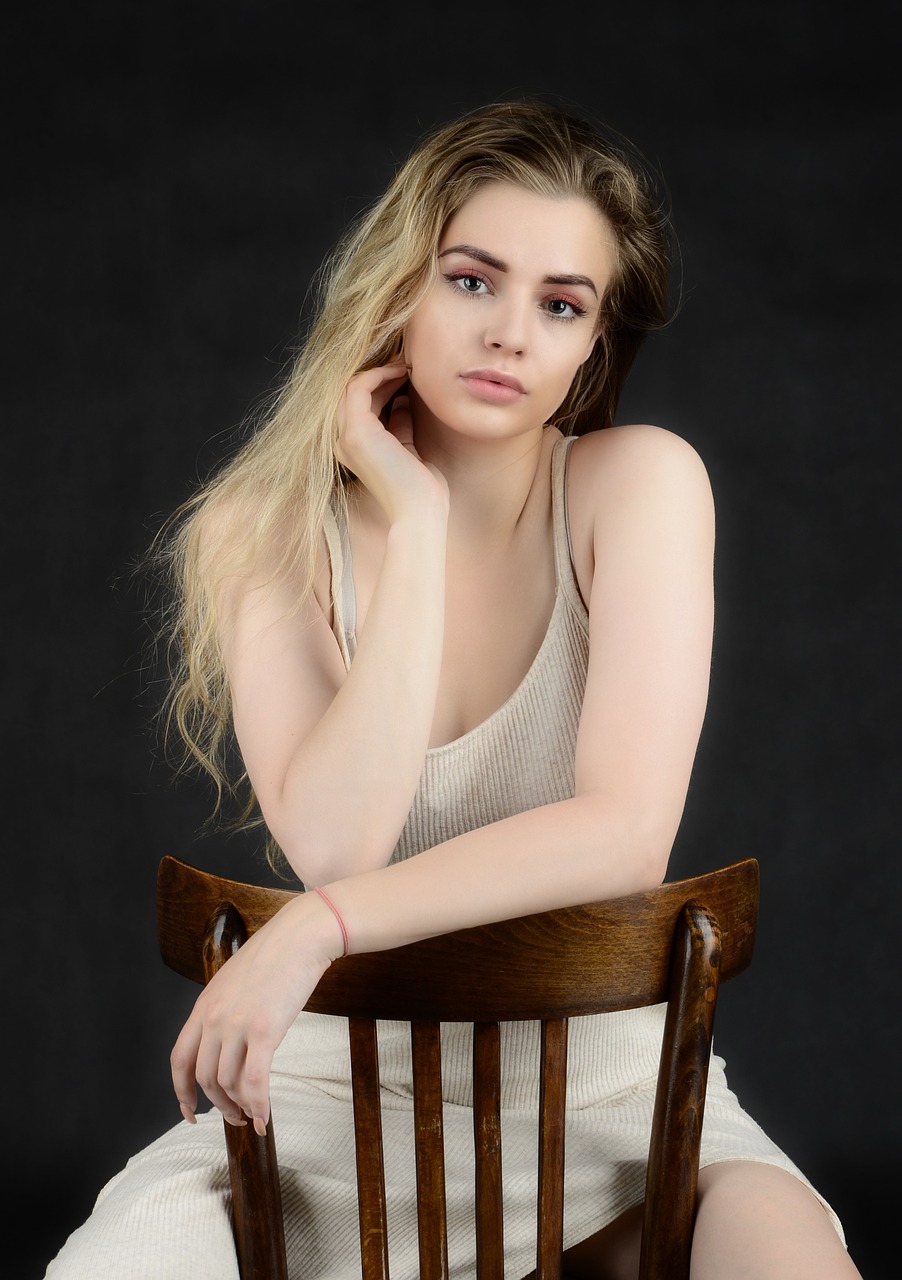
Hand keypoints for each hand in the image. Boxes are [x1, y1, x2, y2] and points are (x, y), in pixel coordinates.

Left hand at [170, 892, 340, 1135]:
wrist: (299, 937)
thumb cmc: (275, 955)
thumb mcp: (234, 982)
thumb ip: (224, 1011)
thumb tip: (229, 1044)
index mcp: (204, 1006)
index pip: (179, 1059)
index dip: (181, 1091)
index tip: (189, 1111)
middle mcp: (214, 1018)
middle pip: (204, 1077)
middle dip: (219, 1105)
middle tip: (235, 1117)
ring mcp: (237, 1025)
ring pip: (228, 1084)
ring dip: (240, 1108)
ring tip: (254, 1115)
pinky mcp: (264, 1031)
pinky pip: (254, 1082)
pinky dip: (258, 1105)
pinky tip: (265, 1117)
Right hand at [336, 363, 447, 520]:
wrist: (420, 511)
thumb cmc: (420, 488)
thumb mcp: (409, 449)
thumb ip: (400, 426)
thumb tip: (402, 402)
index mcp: (354, 448)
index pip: (360, 405)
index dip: (381, 384)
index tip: (404, 372)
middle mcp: (343, 441)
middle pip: (353, 392)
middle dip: (379, 373)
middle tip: (406, 361)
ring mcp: (346, 437)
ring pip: (352, 386)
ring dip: (379, 370)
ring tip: (405, 363)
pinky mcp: (357, 432)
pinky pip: (359, 387)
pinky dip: (379, 374)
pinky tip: (401, 371)